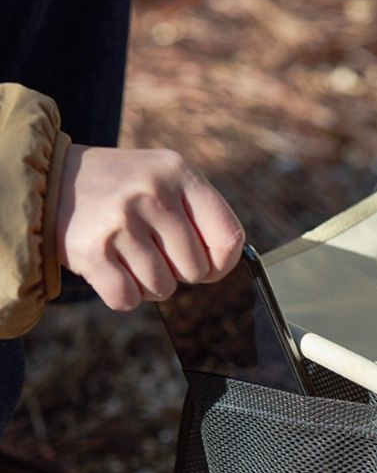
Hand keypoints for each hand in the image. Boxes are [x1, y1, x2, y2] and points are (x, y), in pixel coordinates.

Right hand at [55, 145, 244, 310]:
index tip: (207, 264)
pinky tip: (110, 266)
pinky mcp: (91, 249)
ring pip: (162, 290)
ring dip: (147, 283)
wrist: (51, 179)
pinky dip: (122, 294)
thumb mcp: (167, 181)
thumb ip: (203, 218)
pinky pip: (128, 299)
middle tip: (150, 248)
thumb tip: (223, 268)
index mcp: (178, 172)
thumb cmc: (126, 191)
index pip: (229, 239)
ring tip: (127, 252)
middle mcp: (150, 192)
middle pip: (195, 271)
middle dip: (177, 271)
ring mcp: (119, 220)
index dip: (222, 264)